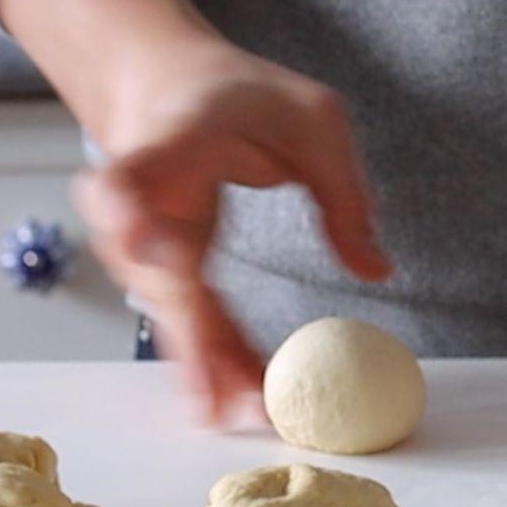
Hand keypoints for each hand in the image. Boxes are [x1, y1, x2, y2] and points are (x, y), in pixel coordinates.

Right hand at [74, 39, 389, 422]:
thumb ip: (343, 192)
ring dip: (211, 369)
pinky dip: (219, 361)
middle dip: (197, 342)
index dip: (130, 208)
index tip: (142, 243)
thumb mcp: (315, 119)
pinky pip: (191, 323)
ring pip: (175, 315)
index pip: (136, 172)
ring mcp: (142, 242)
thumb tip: (376, 270)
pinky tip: (250, 399)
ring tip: (258, 414)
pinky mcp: (162, 272)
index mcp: (175, 140)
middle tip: (240, 396)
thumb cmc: (245, 101)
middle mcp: (143, 200)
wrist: (170, 92)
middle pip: (160, 276)